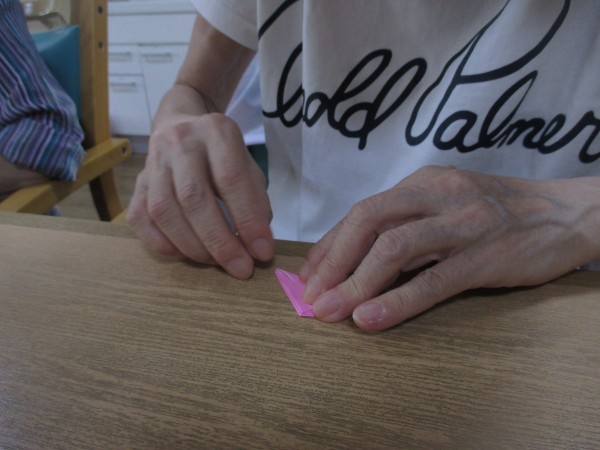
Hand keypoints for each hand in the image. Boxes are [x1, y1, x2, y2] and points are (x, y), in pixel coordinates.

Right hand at [127, 113, 273, 278]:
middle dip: (219, 241)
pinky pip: (141, 219)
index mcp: (216, 132)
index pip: (231, 179)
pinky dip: (163, 244)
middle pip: (193, 197)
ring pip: (163, 211)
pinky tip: (184, 254)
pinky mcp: (136, 182)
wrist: (181, 125)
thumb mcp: (248, 167)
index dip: (248, 220)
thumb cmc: (222, 155)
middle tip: (239, 268)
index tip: (262, 252)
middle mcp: (180, 142)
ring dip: (192, 246)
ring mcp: (152, 162)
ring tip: (214, 262)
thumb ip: (256, 202)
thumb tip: (258, 246)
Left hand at [300, 166, 599, 329]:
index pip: (363, 212)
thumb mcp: (447, 205)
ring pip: (395, 248)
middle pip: (369, 221)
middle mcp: (438, 195)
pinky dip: (397, 300)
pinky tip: (370, 318)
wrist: (567, 213)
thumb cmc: (498, 213)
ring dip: (355, 282)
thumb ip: (406, 225)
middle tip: (310, 296)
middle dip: (333, 261)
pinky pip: (434, 279)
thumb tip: (358, 258)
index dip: (330, 245)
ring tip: (330, 312)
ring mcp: (463, 223)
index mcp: (423, 183)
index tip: (308, 275)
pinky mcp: (486, 256)